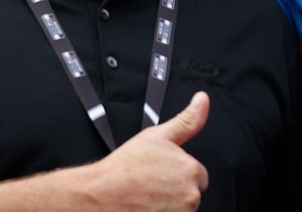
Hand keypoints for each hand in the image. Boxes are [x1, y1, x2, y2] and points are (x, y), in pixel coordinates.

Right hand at [82, 92, 210, 211]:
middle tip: (151, 186)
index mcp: (191, 170)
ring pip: (182, 209)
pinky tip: (146, 209)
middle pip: (191, 194)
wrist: (99, 194)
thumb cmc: (123, 169)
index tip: (161, 174)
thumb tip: (202, 100)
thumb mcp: (158, 135)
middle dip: (175, 191)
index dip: (178, 174)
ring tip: (146, 198)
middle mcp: (190, 195)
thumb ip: (187, 120)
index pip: (198, 176)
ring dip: (169, 206)